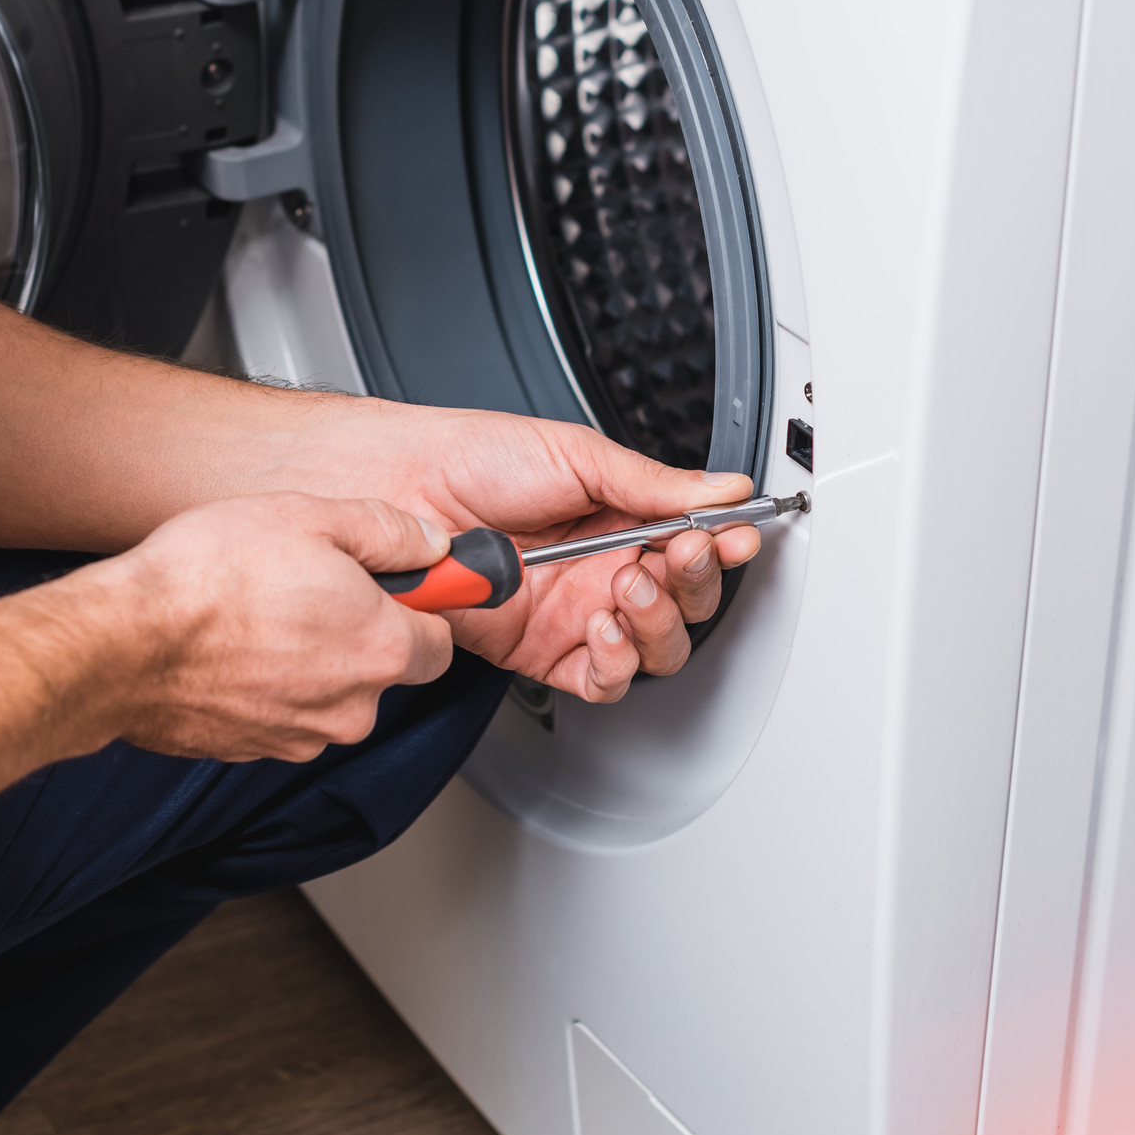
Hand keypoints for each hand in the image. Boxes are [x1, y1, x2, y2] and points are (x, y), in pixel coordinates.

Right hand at [99, 492, 455, 761]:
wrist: (125, 642)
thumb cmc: (207, 578)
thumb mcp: (307, 516)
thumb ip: (384, 531)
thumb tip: (426, 543)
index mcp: (381, 646)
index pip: (442, 639)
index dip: (419, 605)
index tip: (400, 584)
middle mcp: (352, 705)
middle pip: (383, 668)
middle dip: (358, 630)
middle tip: (310, 584)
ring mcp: (303, 736)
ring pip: (330, 693)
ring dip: (310, 659)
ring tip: (260, 612)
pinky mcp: (256, 750)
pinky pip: (283, 713)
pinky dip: (268, 685)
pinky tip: (233, 645)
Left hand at [278, 402, 760, 700]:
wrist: (403, 489)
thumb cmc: (471, 460)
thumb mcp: (575, 454)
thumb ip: (653, 483)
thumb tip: (725, 487)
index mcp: (617, 520)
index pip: (692, 547)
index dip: (720, 547)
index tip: (731, 536)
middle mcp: (600, 570)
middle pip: (684, 605)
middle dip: (693, 584)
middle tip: (676, 555)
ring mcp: (572, 614)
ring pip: (651, 648)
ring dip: (656, 621)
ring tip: (627, 583)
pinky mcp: (538, 650)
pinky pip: (598, 679)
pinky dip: (615, 662)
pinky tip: (603, 627)